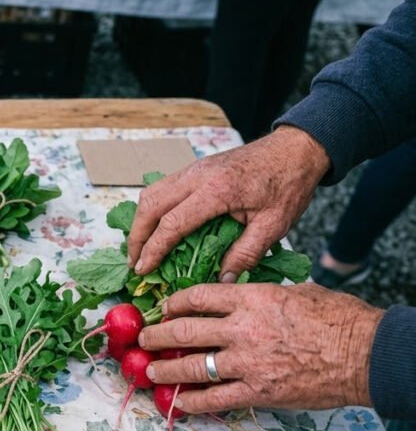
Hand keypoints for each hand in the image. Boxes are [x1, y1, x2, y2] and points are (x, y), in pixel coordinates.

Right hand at [127, 126, 330, 281]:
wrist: (295, 150)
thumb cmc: (287, 185)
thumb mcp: (274, 225)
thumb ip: (246, 254)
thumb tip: (222, 281)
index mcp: (217, 191)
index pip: (172, 223)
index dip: (154, 249)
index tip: (144, 270)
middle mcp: (197, 176)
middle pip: (150, 205)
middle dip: (136, 237)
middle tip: (135, 263)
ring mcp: (193, 169)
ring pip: (150, 193)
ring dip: (140, 222)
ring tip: (141, 247)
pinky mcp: (194, 168)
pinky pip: (161, 187)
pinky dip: (151, 209)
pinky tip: (156, 226)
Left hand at [137, 283, 383, 413]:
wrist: (365, 354)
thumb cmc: (338, 319)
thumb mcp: (296, 292)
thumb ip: (262, 297)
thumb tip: (242, 299)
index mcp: (252, 299)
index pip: (198, 297)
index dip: (174, 303)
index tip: (164, 308)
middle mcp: (242, 329)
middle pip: (184, 331)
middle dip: (157, 335)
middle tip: (144, 339)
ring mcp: (247, 362)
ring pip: (191, 366)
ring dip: (166, 370)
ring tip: (151, 371)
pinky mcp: (257, 391)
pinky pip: (214, 398)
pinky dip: (192, 401)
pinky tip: (179, 402)